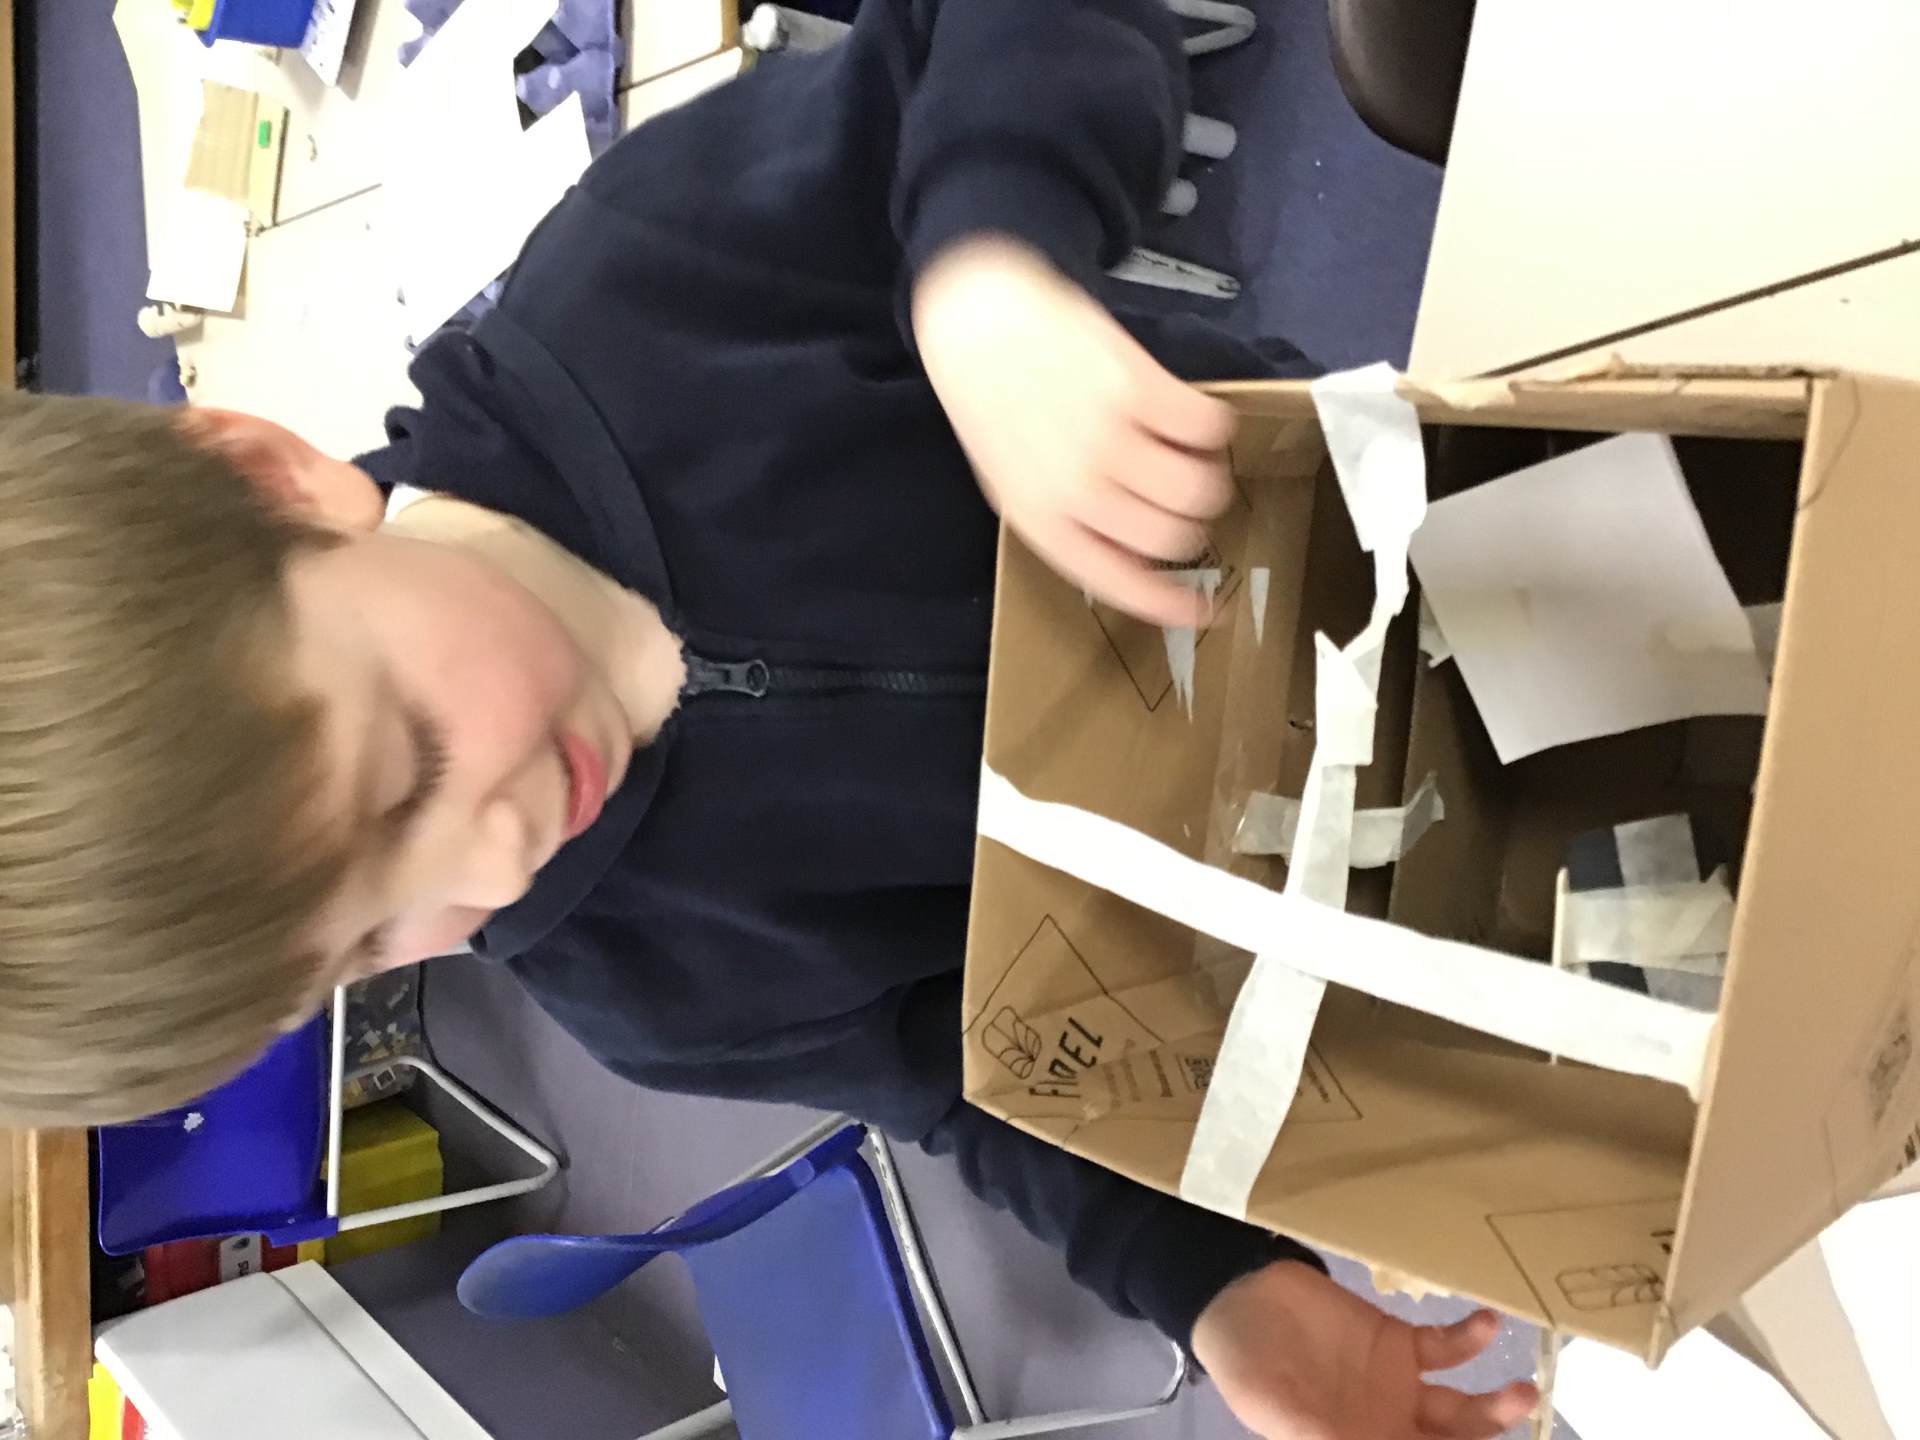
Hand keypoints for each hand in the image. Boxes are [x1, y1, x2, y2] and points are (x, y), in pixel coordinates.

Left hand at [912, 236, 1236, 626]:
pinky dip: (1211, 429)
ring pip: (1198, 489)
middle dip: (1188, 527)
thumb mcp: (1013, 483)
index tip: (1200, 611)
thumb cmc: (996, 407)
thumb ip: (1067, 525)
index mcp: (1042, 520)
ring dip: (1206, 479)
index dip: (1168, 604)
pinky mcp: (1137, 384)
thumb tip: (1130, 560)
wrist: (979, 323)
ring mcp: (1109, 435)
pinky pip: (1207, 428)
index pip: (1120, 581)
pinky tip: (1190, 419)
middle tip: (1182, 503)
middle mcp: (1077, 487)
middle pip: (1172, 538)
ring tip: (1189, 460)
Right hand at [1193, 1261, 1540, 1439]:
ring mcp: (1397, 1384)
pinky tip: (1485, 1323)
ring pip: (1462, 1407)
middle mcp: (1387, 1425)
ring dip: (1495, 1403)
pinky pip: (1446, 1348)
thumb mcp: (1276, 1409)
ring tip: (1521, 1389)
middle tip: (1521, 1415)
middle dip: (1488, 1436)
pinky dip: (1470, 1338)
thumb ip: (1321, 1434)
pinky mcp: (1397, 1340)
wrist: (1236, 1299)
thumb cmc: (1247, 1364)